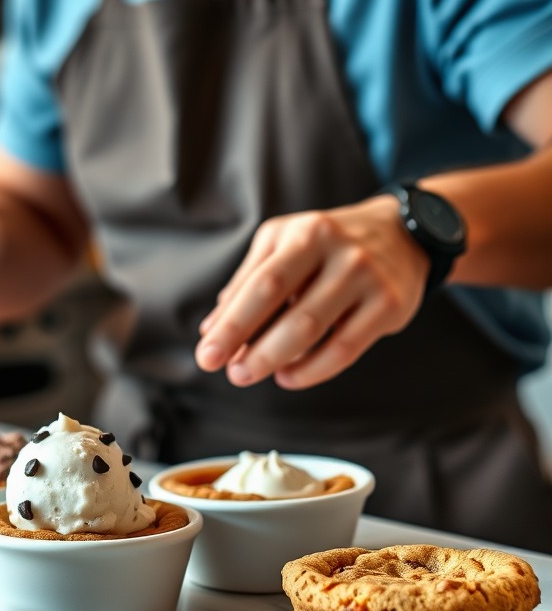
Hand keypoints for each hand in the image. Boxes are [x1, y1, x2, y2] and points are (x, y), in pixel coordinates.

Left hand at [194, 196, 429, 388]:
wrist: (403, 233)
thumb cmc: (326, 243)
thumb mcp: (283, 243)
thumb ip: (246, 282)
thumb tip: (211, 329)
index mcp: (304, 234)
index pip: (261, 286)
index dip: (231, 324)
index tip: (207, 355)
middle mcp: (339, 253)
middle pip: (289, 313)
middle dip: (254, 350)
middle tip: (231, 373)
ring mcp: (368, 279)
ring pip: (316, 333)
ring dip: (277, 361)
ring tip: (251, 374)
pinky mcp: (390, 305)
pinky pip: (346, 348)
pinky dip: (313, 370)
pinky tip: (289, 376)